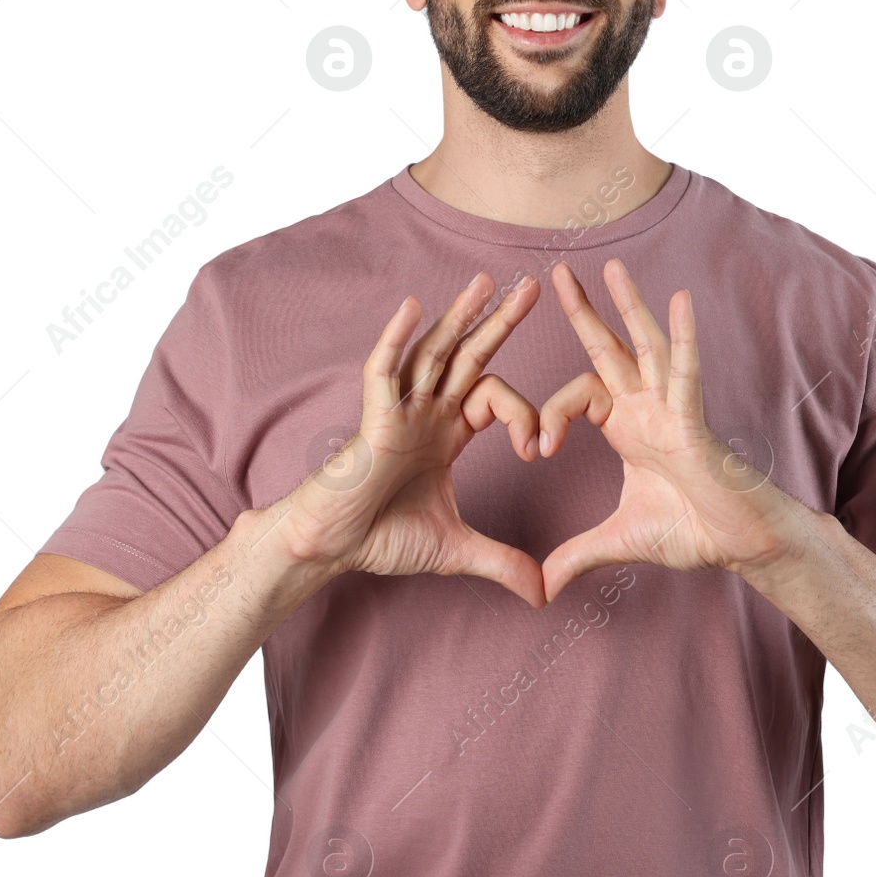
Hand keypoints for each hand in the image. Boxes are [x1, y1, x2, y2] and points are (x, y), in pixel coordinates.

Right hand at [277, 271, 547, 607]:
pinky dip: (397, 339)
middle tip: (531, 286)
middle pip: (470, 356)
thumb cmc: (382, 538)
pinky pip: (385, 371)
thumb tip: (544, 595)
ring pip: (432, 352)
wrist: (332, 549)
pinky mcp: (373, 419)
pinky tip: (413, 307)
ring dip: (458, 317)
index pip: (494, 397)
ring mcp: (399, 410)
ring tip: (484, 281)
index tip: (538, 449)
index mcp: (447, 433)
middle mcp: (426, 412)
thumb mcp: (455, 550)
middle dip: (500, 322)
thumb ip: (501, 564)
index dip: (525, 415)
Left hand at [536, 258, 797, 601]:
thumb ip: (576, 556)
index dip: (547, 415)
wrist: (739, 544)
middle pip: (608, 349)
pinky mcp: (693, 420)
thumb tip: (540, 588)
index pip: (576, 397)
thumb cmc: (691, 531)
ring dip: (629, 306)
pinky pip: (686, 371)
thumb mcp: (618, 541)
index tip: (534, 450)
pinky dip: (683, 337)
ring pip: (646, 346)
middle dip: (583, 312)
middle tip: (557, 274)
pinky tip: (679, 299)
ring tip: (611, 267)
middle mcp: (647, 407)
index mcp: (627, 426)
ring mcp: (672, 408)